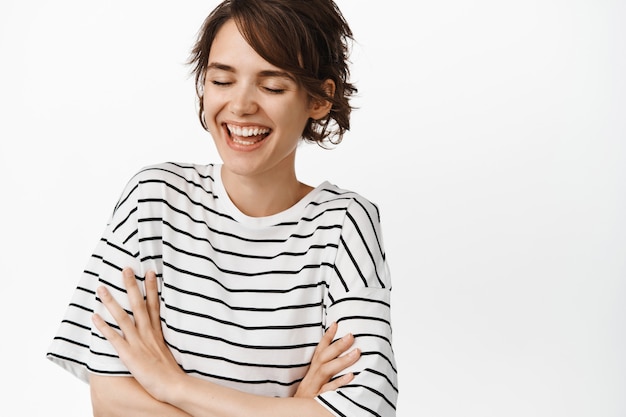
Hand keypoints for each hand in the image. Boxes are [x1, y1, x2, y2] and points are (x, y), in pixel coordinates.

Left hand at [92, 268, 185, 401]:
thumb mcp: (167, 350)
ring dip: (111, 302)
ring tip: (101, 288)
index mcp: (157, 331)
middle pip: (139, 304)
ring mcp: (138, 342)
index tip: (149, 272)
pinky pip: (114, 338)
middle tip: (125, 269)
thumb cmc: (170, 371)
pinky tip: (94, 317)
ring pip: (123, 317)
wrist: (173, 385)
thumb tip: (157, 334)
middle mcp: (147, 333)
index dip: (152, 288)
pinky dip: (103, 327)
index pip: (154, 304)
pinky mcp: (129, 354)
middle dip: (131, 286)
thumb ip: (160, 340)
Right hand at [294, 322, 360, 397]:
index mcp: (312, 371)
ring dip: (342, 360)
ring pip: (326, 370)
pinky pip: (329, 390)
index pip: (319, 350)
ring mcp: (315, 387)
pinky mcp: (318, 398)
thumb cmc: (308, 396)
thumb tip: (337, 356)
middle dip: (337, 345)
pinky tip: (351, 376)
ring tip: (357, 352)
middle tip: (351, 335)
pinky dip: (339, 382)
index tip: (336, 323)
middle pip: (324, 357)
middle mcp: (312, 376)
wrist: (294, 414)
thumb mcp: (313, 381)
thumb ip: (323, 369)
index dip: (327, 337)